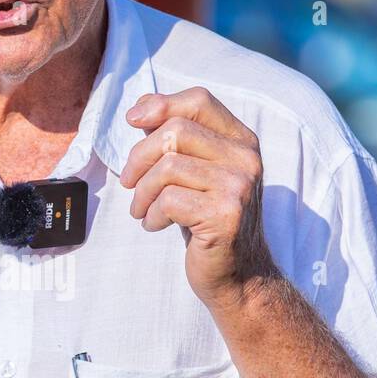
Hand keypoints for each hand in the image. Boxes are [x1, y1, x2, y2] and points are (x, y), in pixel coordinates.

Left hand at [119, 86, 275, 310]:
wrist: (238, 275)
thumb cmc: (207, 220)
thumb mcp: (195, 174)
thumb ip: (176, 140)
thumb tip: (141, 109)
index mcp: (242, 141)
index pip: (200, 101)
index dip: (161, 105)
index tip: (133, 121)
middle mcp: (246, 159)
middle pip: (175, 132)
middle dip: (139, 157)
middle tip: (130, 183)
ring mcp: (239, 187)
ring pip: (167, 168)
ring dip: (142, 193)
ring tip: (142, 209)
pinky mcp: (225, 215)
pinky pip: (169, 201)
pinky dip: (151, 215)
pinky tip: (155, 225)